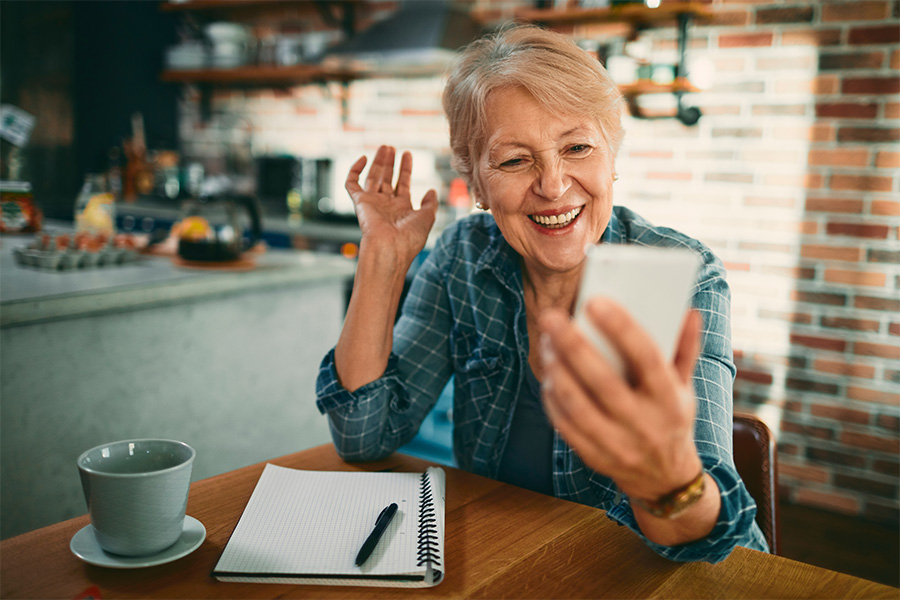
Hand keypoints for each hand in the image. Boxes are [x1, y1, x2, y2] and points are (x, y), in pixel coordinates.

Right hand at [345, 145, 437, 268]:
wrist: (390, 248)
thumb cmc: (410, 237)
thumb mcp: (427, 217)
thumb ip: (431, 203)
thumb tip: (431, 190)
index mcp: (402, 209)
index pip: (403, 184)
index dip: (405, 169)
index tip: (407, 154)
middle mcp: (386, 205)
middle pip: (387, 179)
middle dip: (390, 163)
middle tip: (392, 148)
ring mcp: (372, 203)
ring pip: (373, 177)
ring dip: (378, 162)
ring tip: (385, 147)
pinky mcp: (359, 202)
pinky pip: (352, 183)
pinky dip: (355, 170)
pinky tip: (364, 158)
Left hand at [539, 298, 703, 501]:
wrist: (664, 479)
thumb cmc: (671, 419)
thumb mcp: (685, 387)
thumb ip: (684, 349)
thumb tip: (689, 311)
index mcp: (670, 400)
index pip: (646, 358)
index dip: (621, 328)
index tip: (595, 301)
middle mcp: (644, 424)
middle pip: (603, 381)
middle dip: (573, 346)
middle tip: (551, 317)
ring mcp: (617, 445)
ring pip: (578, 405)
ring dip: (557, 372)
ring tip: (547, 344)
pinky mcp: (594, 457)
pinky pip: (565, 426)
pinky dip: (552, 398)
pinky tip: (548, 374)